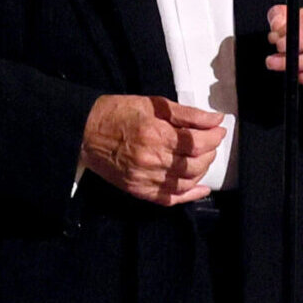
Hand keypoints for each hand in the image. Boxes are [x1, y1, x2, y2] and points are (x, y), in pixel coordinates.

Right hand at [80, 95, 226, 205]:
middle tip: (210, 142)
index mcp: (156, 134)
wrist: (84, 132)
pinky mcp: (139, 190)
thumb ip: (186, 113)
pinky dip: (189, 196)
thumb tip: (215, 119)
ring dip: (201, 171)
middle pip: (195, 164)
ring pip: (186, 182)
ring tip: (203, 158)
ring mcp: (145, 178)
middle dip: (210, 152)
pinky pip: (170, 199)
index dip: (213, 137)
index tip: (218, 130)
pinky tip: (200, 188)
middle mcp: (152, 160)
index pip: (197, 143)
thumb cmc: (117, 113)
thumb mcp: (152, 103)